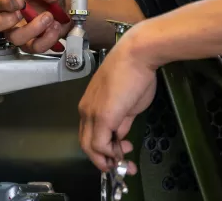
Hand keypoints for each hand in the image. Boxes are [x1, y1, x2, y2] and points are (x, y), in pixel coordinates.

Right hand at [0, 0, 72, 52]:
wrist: (63, 6)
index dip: (5, 2)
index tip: (20, 1)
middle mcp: (6, 17)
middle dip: (5, 21)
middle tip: (21, 14)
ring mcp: (17, 32)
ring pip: (15, 38)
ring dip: (33, 29)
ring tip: (49, 18)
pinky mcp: (31, 44)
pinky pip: (34, 47)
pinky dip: (47, 38)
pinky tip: (55, 28)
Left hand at [77, 27, 157, 174]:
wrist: (136, 56)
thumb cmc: (134, 74)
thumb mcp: (128, 105)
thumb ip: (122, 122)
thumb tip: (121, 136)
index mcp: (89, 106)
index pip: (89, 134)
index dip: (102, 149)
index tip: (120, 152)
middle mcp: (85, 111)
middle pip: (86, 144)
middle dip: (102, 159)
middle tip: (120, 165)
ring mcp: (92, 114)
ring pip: (90, 146)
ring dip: (106, 159)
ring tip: (124, 163)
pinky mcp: (102, 117)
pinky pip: (100, 143)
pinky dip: (109, 153)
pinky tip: (123, 153)